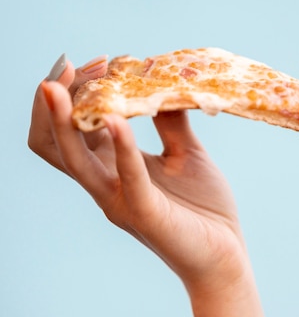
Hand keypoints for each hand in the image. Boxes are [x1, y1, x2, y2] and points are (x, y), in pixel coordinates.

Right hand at [28, 56, 247, 293]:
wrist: (225, 255)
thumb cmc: (204, 209)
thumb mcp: (186, 154)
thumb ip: (171, 122)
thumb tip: (162, 83)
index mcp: (114, 168)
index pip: (74, 127)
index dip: (76, 91)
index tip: (99, 61)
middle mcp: (106, 184)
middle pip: (54, 141)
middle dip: (57, 99)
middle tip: (76, 66)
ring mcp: (120, 200)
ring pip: (71, 159)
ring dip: (64, 120)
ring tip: (60, 86)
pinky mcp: (145, 214)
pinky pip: (126, 177)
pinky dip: (121, 146)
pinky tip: (118, 119)